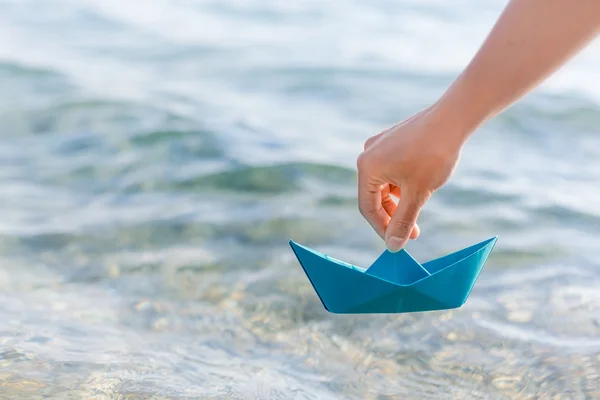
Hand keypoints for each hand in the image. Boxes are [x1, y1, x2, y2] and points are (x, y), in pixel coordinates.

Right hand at [357, 105, 463, 251]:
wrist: (453, 118)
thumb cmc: (434, 155)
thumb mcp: (417, 194)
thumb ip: (402, 221)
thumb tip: (393, 246)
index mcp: (367, 167)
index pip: (368, 208)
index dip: (382, 228)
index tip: (399, 242)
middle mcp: (367, 155)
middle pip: (374, 196)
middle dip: (394, 215)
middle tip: (414, 232)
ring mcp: (379, 146)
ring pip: (384, 184)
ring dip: (400, 200)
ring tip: (420, 206)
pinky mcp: (391, 141)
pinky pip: (391, 170)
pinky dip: (402, 184)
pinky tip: (421, 186)